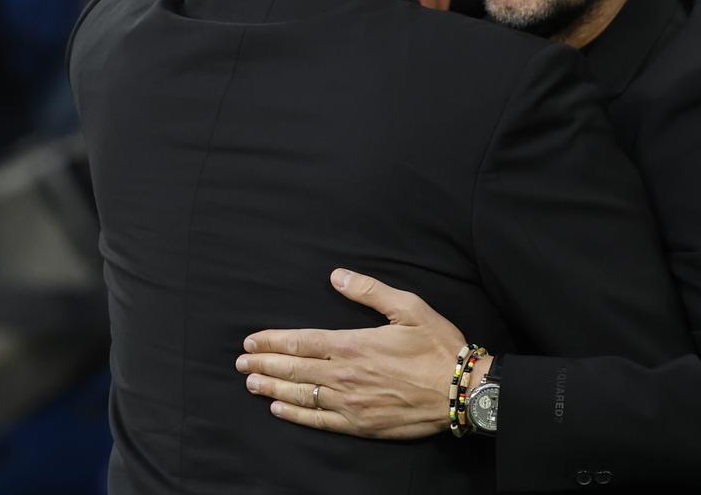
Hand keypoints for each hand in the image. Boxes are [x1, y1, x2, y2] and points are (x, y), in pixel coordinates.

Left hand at [235, 268, 466, 438]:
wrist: (460, 391)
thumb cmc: (437, 346)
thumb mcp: (408, 306)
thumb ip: (369, 291)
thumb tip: (336, 276)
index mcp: (353, 345)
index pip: (302, 341)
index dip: (273, 341)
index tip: (251, 340)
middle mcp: (345, 375)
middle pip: (294, 368)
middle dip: (264, 363)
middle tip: (240, 361)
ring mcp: (350, 403)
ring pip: (301, 394)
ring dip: (272, 386)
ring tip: (250, 382)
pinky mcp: (359, 424)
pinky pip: (319, 420)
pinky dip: (295, 413)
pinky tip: (279, 407)